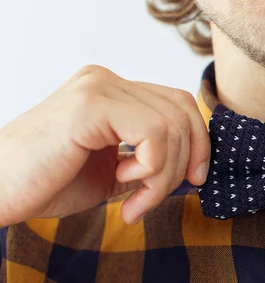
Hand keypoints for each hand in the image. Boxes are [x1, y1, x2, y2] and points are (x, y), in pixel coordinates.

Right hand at [0, 65, 209, 226]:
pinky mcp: (91, 105)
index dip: (198, 142)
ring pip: (171, 126)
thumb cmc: (48, 183)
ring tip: (134, 201)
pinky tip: (122, 182)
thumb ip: (150, 162)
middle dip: (186, 161)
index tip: (195, 180)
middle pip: (182, 110)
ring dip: (163, 176)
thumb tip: (193, 169)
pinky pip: (153, 134)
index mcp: (112, 92)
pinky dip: (151, 168)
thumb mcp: (113, 172)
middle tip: (161, 197)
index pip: (178, 103)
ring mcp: (98, 88)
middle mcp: (107, 81)